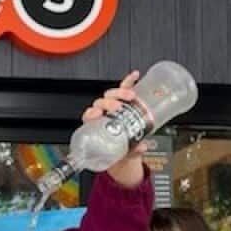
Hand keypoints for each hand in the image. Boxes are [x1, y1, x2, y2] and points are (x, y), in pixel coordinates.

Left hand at [82, 70, 147, 186]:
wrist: (125, 153)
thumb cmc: (116, 154)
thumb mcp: (123, 155)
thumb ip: (132, 152)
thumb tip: (142, 148)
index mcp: (96, 127)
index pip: (89, 115)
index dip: (91, 113)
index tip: (98, 114)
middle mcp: (103, 114)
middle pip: (101, 102)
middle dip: (109, 102)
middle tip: (118, 107)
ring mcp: (114, 107)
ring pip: (112, 94)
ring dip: (120, 92)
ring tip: (130, 96)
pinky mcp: (125, 102)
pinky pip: (125, 88)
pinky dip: (129, 81)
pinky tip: (135, 75)